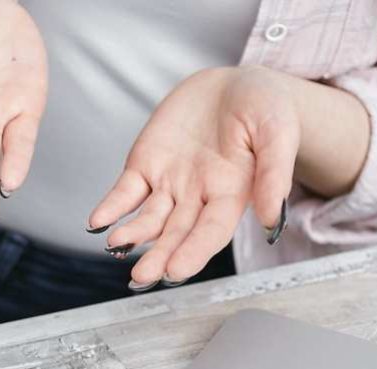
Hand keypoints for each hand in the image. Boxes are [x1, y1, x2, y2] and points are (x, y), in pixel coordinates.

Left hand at [88, 66, 300, 288]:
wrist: (234, 84)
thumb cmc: (265, 108)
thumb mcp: (278, 131)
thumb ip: (274, 174)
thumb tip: (270, 220)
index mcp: (232, 194)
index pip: (211, 231)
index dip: (194, 251)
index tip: (176, 270)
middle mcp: (198, 196)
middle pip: (176, 233)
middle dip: (159, 255)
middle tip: (143, 276)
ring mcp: (169, 184)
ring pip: (149, 219)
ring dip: (133, 235)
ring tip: (117, 243)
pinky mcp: (146, 166)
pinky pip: (125, 193)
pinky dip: (111, 208)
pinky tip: (98, 222)